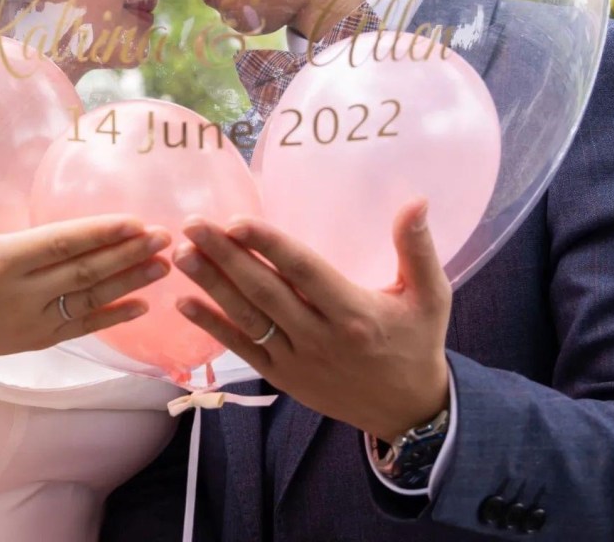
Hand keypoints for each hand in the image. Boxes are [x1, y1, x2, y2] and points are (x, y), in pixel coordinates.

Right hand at [0, 147, 170, 368]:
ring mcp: (32, 321)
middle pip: (84, 272)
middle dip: (128, 254)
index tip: (134, 220)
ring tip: (165, 264)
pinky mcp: (38, 339)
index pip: (59, 244)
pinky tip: (144, 305)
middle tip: (165, 237)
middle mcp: (20, 295)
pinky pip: (82, 326)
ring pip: (90, 300)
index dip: (99, 232)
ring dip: (130, 283)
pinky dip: (114, 318)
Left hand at [173, 200, 449, 441]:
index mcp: (354, 313)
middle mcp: (320, 337)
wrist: (407, 412)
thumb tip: (416, 200)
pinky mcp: (282, 376)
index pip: (303, 271)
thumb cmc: (417, 343)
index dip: (269, 245)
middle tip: (193, 224)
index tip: (237, 220)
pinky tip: (184, 302)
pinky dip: (212, 326)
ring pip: (247, 318)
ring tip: (183, 253)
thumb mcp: (430, 296)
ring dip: (211, 285)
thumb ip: (418, 248)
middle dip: (225, 256)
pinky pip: (242, 349)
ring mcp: (296, 359)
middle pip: (265, 291)